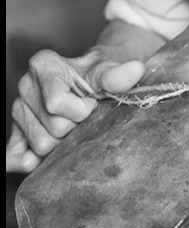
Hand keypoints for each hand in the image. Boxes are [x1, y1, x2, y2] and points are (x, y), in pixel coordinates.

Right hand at [6, 48, 144, 173]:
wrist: (90, 82)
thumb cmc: (97, 77)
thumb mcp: (108, 73)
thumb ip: (117, 75)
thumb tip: (136, 69)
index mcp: (43, 65)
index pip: (56, 103)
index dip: (80, 111)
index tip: (92, 104)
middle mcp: (25, 86)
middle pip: (52, 127)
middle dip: (75, 129)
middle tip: (84, 120)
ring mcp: (19, 111)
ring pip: (41, 145)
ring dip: (62, 144)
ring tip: (73, 129)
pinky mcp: (17, 133)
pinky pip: (13, 157)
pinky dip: (27, 162)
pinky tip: (39, 162)